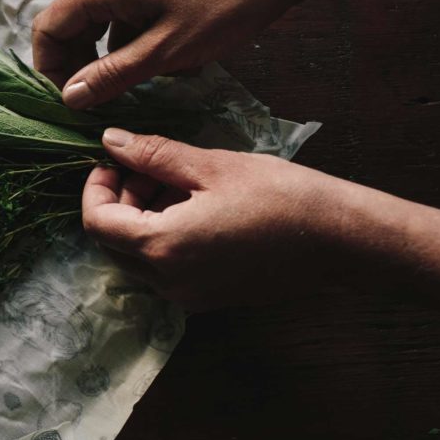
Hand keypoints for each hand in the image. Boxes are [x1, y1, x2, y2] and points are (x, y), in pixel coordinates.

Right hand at [32, 0, 304, 108]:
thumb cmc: (226, 7)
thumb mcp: (166, 52)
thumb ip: (111, 76)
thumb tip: (69, 98)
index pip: (49, 27)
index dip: (50, 68)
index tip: (68, 101)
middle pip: (73, 21)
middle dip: (82, 63)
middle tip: (100, 100)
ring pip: (102, 18)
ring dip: (113, 52)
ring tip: (144, 80)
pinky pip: (126, 7)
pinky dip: (134, 35)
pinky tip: (166, 56)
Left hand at [82, 129, 342, 310]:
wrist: (342, 240)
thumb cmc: (282, 197)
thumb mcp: (213, 166)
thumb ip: (154, 155)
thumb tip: (111, 141)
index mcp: (162, 247)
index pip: (97, 222)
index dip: (96, 187)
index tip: (114, 160)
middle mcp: (168, 281)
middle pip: (112, 242)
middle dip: (121, 200)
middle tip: (151, 167)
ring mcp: (188, 295)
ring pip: (137, 257)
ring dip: (142, 219)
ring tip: (178, 183)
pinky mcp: (208, 298)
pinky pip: (165, 269)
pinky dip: (165, 238)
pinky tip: (196, 208)